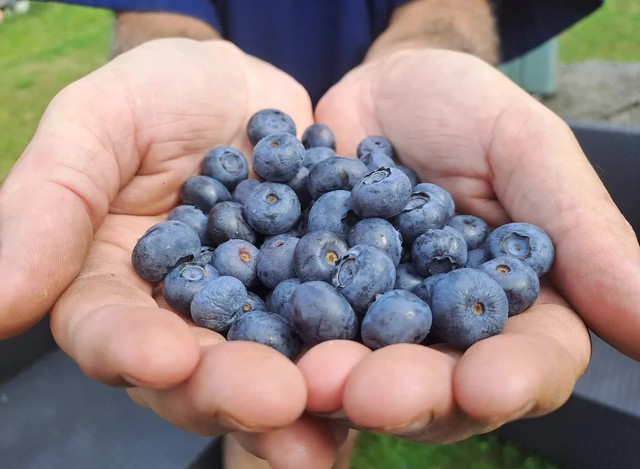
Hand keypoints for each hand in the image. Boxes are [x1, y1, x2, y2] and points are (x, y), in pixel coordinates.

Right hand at [0, 38, 346, 466]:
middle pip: (197, 371)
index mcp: (117, 285)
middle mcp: (185, 317)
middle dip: (230, 388)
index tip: (162, 360)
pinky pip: (330, 336)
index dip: (132, 351)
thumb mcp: (100, 123)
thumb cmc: (162, 95)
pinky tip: (372, 374)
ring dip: (297, 398)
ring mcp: (255, 316)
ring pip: (268, 369)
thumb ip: (49, 201)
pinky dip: (348, 359)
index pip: (112, 331)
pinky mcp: (314, 301)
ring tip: (329, 414)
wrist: (247, 91)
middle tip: (273, 401)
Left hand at [304, 49, 639, 442]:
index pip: (529, 360)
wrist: (376, 91)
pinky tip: (263, 352)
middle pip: (438, 385)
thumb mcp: (524, 149)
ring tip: (317, 379)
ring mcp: (369, 324)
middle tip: (376, 393)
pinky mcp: (308, 305)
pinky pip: (293, 334)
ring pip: (363, 373)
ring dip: (340, 383)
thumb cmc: (462, 111)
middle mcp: (440, 331)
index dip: (514, 377)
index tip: (491, 383)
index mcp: (511, 305)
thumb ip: (581, 230)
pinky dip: (281, 347)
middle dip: (411, 392)